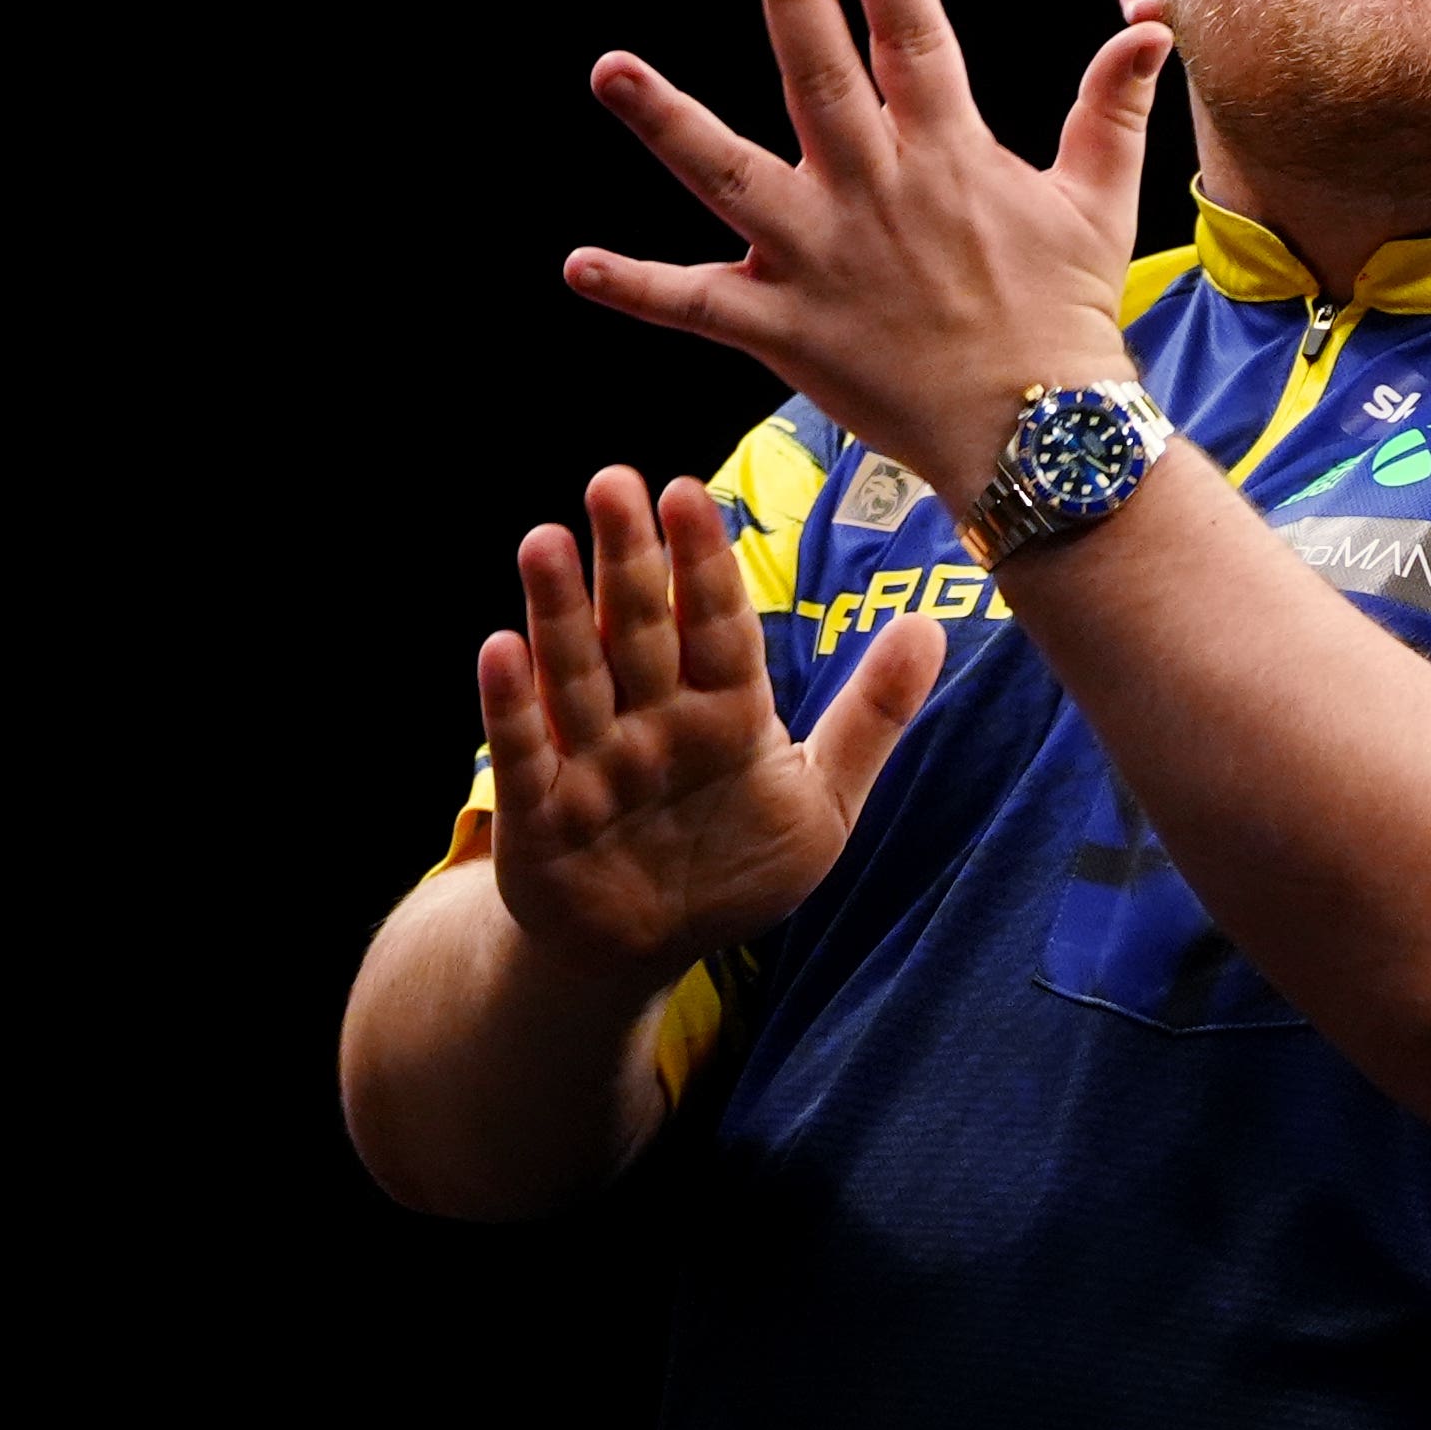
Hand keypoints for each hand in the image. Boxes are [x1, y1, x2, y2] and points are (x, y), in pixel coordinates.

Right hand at [477, 466, 945, 983]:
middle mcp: (654, 720)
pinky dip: (513, 704)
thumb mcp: (823, 798)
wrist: (652, 948)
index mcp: (725, 709)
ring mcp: (595, 761)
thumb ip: (873, 715)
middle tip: (614, 481)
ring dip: (560, 612)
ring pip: (577, 674)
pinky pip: (526, 752)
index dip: (704, 563)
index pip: (717, 624)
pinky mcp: (541, 814)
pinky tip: (499, 648)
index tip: (688, 493)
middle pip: (641, 629)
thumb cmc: (738, 864)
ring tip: (546, 541)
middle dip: (630, 560)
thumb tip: (931, 624)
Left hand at [564, 0, 1175, 505]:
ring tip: (611, 69)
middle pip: (821, 76)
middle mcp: (875, 194)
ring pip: (728, 176)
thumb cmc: (1068, 319)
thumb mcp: (1099, 205)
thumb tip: (1150, 28)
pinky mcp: (785, 328)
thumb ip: (1111, 111)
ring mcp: (822, 259)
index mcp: (947, 157)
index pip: (917, 39)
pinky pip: (697, 304)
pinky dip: (637, 286)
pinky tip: (577, 264)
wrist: (1037, 433)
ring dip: (666, 122)